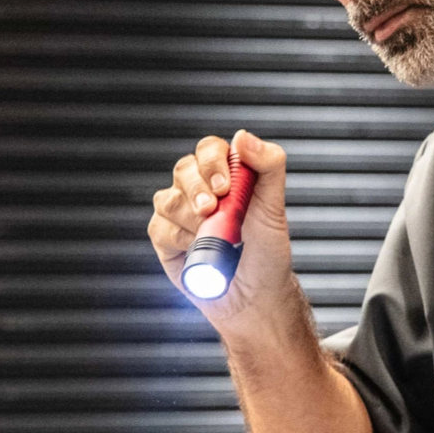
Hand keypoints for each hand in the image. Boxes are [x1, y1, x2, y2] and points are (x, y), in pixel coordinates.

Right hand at [148, 128, 294, 331]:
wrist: (254, 296)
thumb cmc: (267, 252)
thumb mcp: (275, 207)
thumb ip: (268, 167)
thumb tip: (243, 136)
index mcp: (227, 175)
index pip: (209, 149)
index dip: (212, 162)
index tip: (225, 185)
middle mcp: (200, 190)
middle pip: (184, 169)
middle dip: (197, 189)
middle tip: (212, 210)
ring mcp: (180, 213)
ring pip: (167, 198)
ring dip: (189, 218)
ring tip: (210, 235)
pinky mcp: (165, 238)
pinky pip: (158, 226)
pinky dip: (178, 239)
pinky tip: (195, 249)